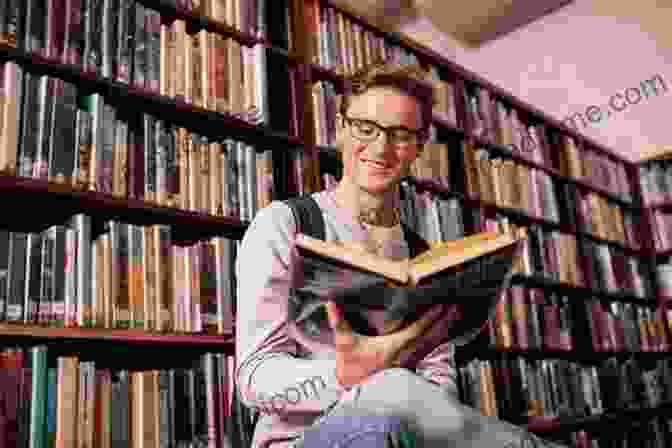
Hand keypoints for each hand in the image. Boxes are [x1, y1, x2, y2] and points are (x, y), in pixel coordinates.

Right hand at [325, 301, 444, 387]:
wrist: (356, 395)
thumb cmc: (352, 369)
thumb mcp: (344, 344)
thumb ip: (339, 322)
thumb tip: (330, 303)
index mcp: (393, 347)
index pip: (417, 328)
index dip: (430, 316)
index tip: (441, 303)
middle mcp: (406, 354)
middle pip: (430, 335)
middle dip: (444, 320)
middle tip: (456, 306)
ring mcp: (409, 361)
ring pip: (431, 343)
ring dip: (443, 329)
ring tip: (454, 315)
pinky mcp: (409, 366)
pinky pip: (427, 350)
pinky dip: (436, 340)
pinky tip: (441, 333)